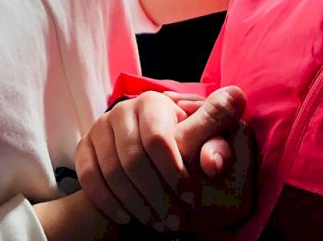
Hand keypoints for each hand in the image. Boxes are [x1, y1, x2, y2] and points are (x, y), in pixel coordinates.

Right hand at [76, 86, 251, 233]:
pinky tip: (127, 218)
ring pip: (112, 172)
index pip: (158, 139)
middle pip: (133, 160)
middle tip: (175, 222)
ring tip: (158, 224)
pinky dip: (109, 202)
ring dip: (136, 204)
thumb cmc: (186, 145)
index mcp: (152, 102)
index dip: (175, 172)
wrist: (149, 153)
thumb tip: (237, 98)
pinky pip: (90, 178)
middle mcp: (121, 111)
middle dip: (156, 196)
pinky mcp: (85, 148)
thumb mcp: (204, 136)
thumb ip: (218, 126)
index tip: (191, 198)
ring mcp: (99, 129)